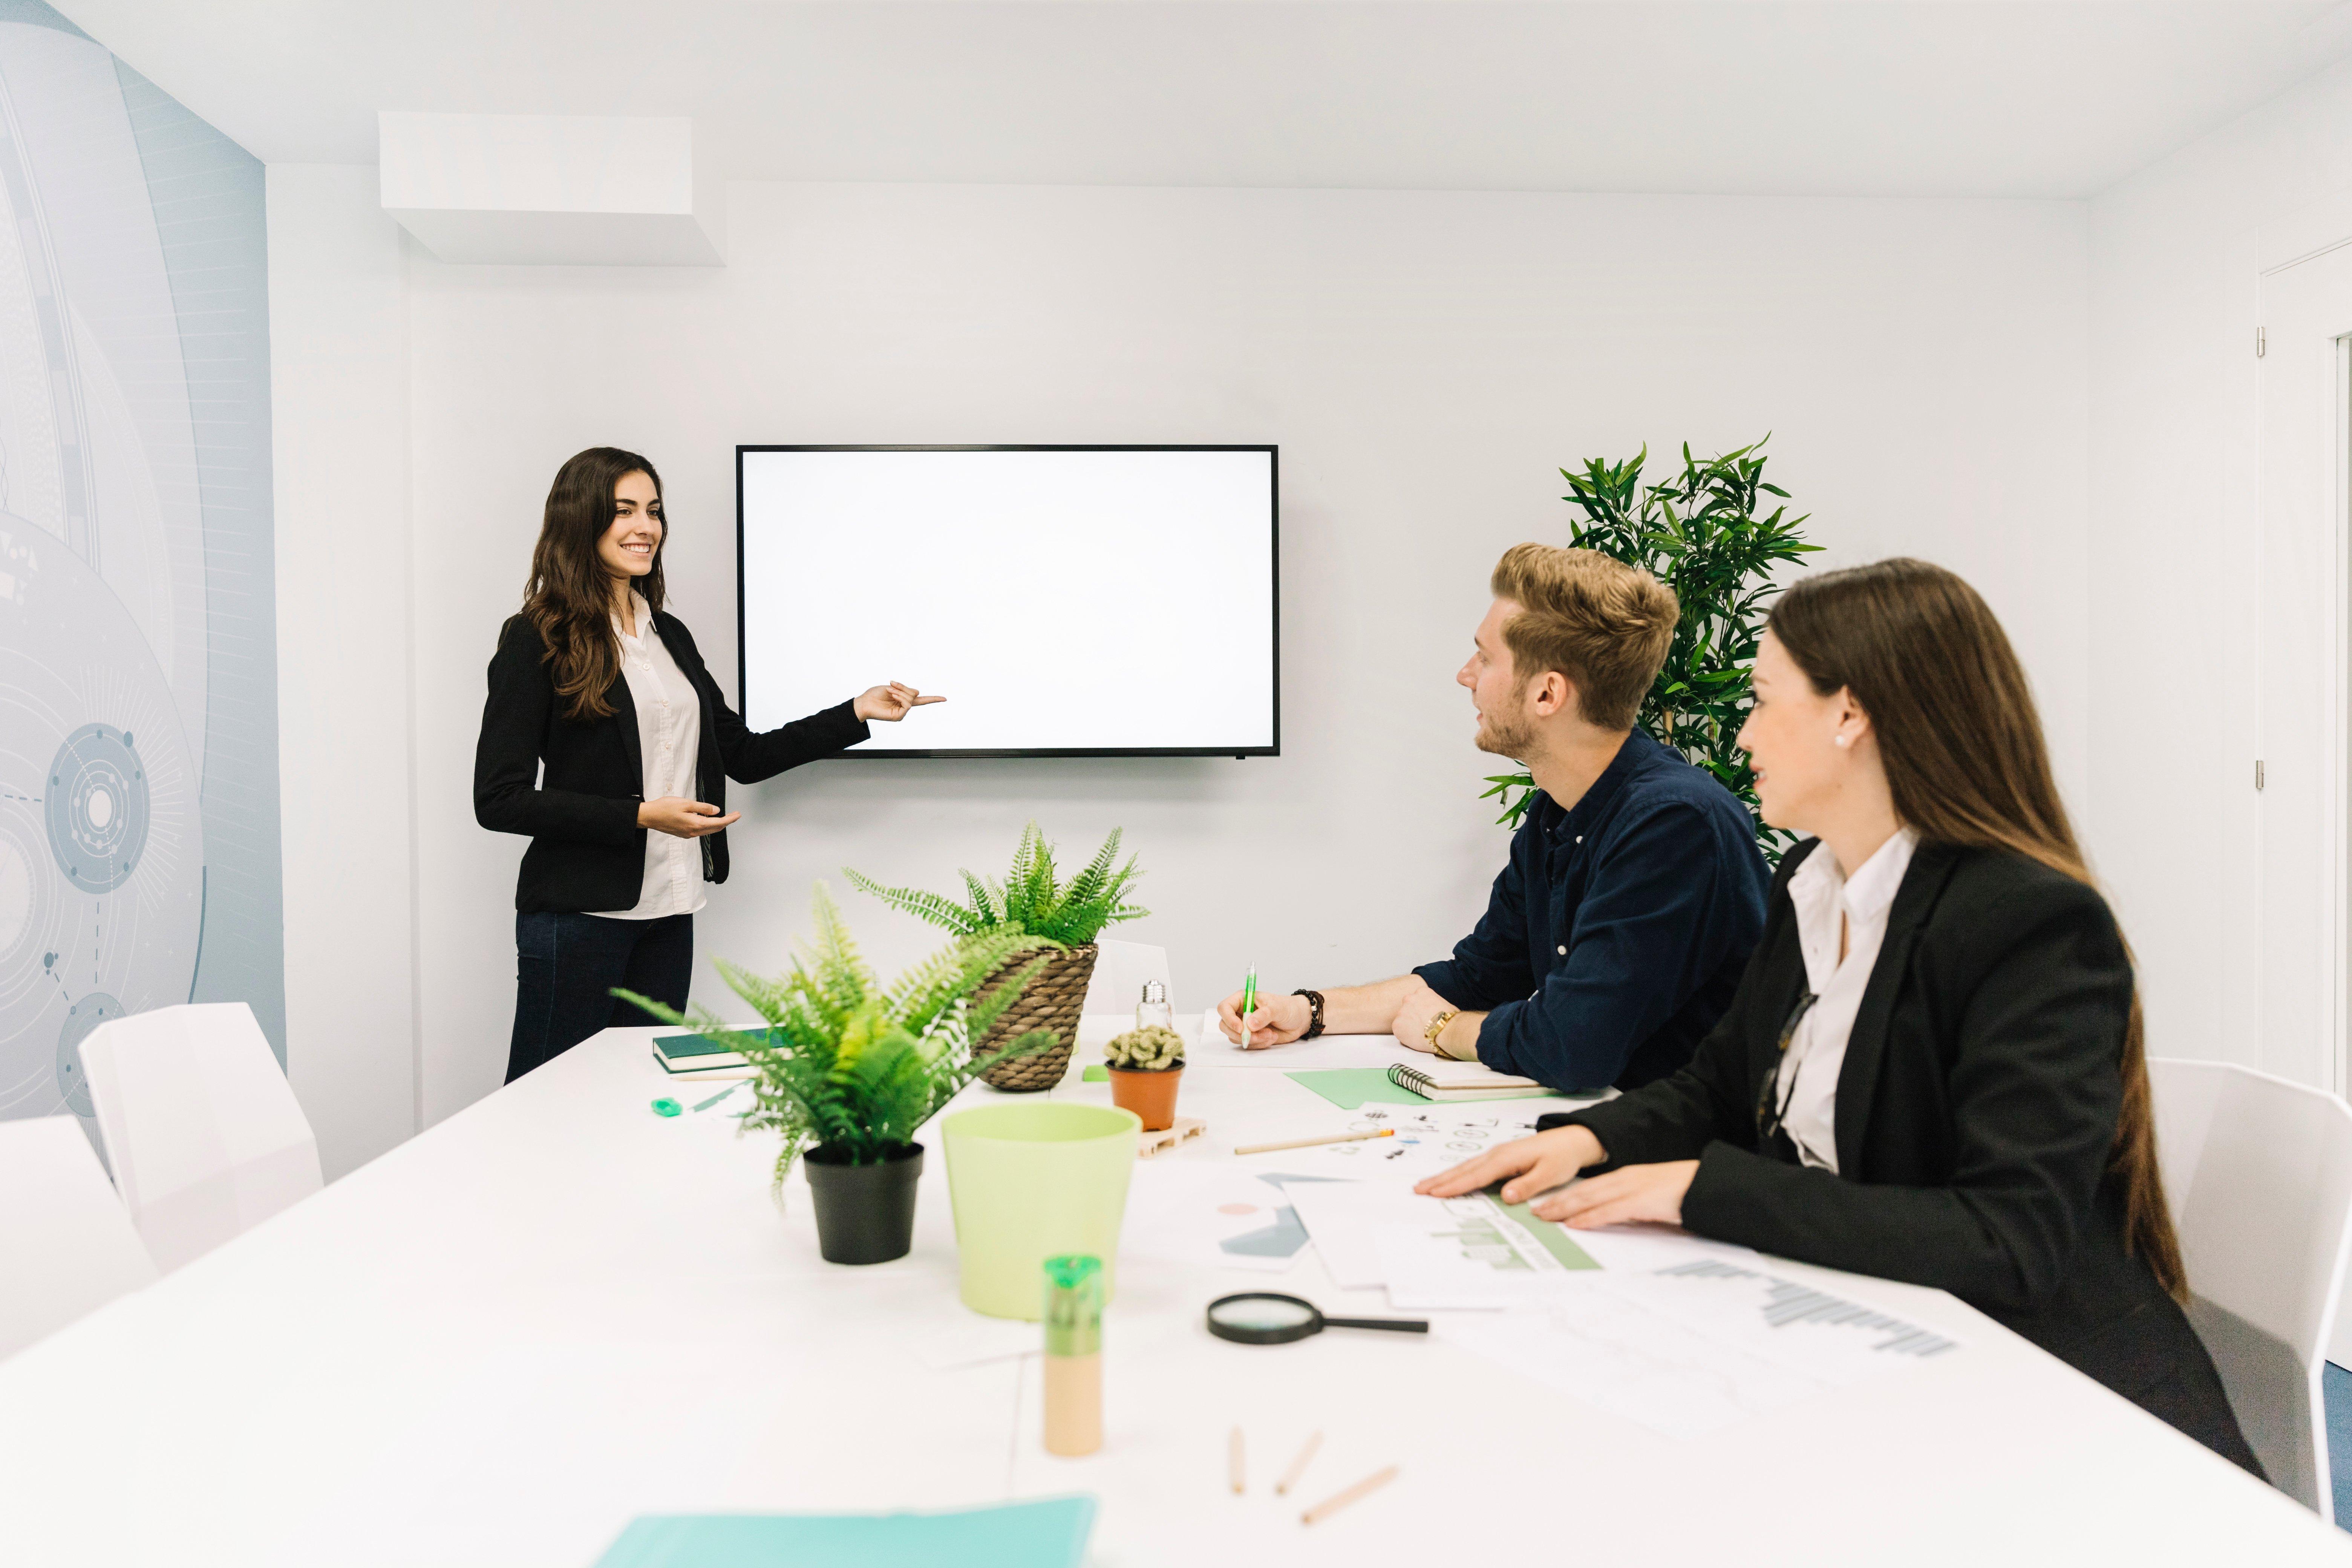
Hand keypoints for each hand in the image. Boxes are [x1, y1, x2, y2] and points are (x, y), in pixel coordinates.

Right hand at [638, 797, 739, 837]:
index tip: (738, 814)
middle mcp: (693, 832)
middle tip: (735, 814)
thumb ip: (703, 807)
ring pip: (708, 831)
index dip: (730, 819)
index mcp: (696, 824)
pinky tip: (707, 819)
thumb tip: (717, 811)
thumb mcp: (686, 803)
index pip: (719, 823)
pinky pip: (700, 831)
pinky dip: (707, 826)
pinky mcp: (683, 834)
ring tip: (724, 816)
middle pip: (715, 829)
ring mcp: (688, 834)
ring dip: (717, 824)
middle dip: (726, 822)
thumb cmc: (665, 807)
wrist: (649, 816)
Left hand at [854, 682, 944, 721]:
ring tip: (889, 691)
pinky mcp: (898, 717)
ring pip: (911, 698)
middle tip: (891, 685)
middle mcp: (904, 707)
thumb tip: (918, 692)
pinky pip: (906, 704)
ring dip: (900, 691)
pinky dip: (900, 697)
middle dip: (903, 687)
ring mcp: (902, 713)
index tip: (945, 699)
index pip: (921, 699)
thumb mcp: (893, 688)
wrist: (863, 703)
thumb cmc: (875, 695)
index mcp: (903, 700)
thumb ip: (906, 690)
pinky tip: (892, 695)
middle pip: (914, 694)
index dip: (933, 699)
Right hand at [1217, 990, 1309, 1047]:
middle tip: (1258, 1035)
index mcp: (1243, 999)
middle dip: (1241, 1034)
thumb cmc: (1288, 1007)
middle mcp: (1240, 1012)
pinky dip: (1259, 1044)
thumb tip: (1250, 1024)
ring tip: (1270, 1034)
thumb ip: (1264, 1014)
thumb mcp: (1277, 1008)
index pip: (1224, 1007)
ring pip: (1236, 1037)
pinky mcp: (1251, 1037)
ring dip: (1253, 1039)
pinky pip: (1247, 1044)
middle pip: (1225, 1026)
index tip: (1240, 1028)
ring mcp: (1245, 1026)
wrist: (1299, 1020)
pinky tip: (1271, 1037)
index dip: (1228, 1018)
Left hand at [1390, 976, 1453, 1053]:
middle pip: (1407, 1009)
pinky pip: (1399, 1031)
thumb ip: (1434, 1005)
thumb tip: (1436, 1012)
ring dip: (1408, 1027)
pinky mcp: (1397, 1025)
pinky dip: (1405, 1036)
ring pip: (1402, 1020)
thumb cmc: (1450, 1020)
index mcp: (1421, 992)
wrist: (1447, 1030)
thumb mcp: (1444, 1004)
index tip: (1425, 1017)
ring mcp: (1401, 1011)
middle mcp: (1409, 999)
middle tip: (1421, 1026)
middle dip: (1412, 1017)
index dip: (1420, 1011)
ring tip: (1421, 1034)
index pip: (1416, 1000)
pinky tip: (1416, 1039)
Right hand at [1416, 1125, 1603, 1202]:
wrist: (1572, 1140)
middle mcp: (1498, 1154)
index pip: (1476, 1176)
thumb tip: (1505, 1195)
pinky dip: (1457, 1173)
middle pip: (1464, 1169)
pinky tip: (1449, 1179)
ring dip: (1444, 1176)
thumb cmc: (1562, 1157)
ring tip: (1425, 1185)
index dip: (1455, 1186)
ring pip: (1465, 1167)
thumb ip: (1527, 1185)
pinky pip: (1473, 1166)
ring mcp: (1497, 1155)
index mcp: (1507, 1159)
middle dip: (1440, 1180)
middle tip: (1418, 1189)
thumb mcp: (1550, 1174)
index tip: (1435, 1193)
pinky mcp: (1500, 1158)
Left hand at [1527, 1160, 1698, 1228]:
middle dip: (1557, 1202)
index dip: (1565, 1195)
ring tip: (1545, 1216)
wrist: (1705, 1184)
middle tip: (1536, 1212)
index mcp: (1625, 1178)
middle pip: (1582, 1192)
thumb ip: (1629, 1205)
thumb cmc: (1681, 1191)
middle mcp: (1624, 1180)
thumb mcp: (1648, 1197)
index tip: (1547, 1202)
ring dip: (1565, 1209)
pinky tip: (1574, 1223)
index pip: (1588, 1187)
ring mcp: (1631, 1189)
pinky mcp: (1641, 1202)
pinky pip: (1609, 1211)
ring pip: (1590, 1199)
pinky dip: (1589, 1217)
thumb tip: (1613, 1217)